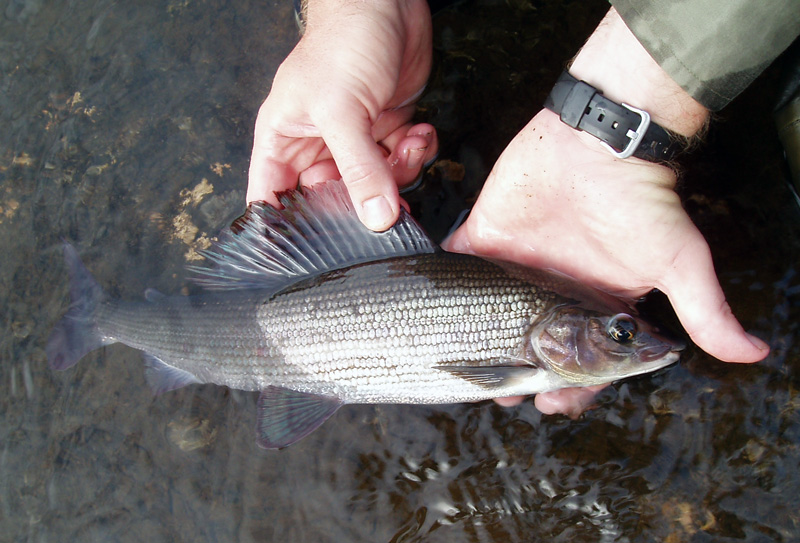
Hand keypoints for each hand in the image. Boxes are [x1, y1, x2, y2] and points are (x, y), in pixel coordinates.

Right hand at [247, 0, 437, 230]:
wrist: (387, 2)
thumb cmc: (343, 42)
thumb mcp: (341, 111)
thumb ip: (358, 169)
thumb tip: (375, 218)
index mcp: (283, 141)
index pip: (272, 199)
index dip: (285, 229)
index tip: (311, 254)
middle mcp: (316, 145)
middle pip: (333, 200)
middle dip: (362, 204)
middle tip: (387, 201)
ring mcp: (353, 139)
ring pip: (373, 185)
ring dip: (399, 174)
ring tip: (409, 145)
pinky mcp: (385, 129)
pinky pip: (400, 162)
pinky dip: (416, 154)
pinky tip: (420, 132)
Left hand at [444, 109, 769, 413]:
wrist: (600, 139)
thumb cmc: (641, 200)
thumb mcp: (678, 261)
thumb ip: (705, 311)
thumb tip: (753, 353)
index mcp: (591, 311)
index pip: (579, 366)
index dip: (567, 390)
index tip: (551, 404)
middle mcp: (549, 297)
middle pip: (526, 351)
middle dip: (514, 377)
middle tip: (501, 393)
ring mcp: (513, 269)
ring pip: (484, 322)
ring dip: (473, 349)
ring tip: (461, 374)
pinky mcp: (484, 237)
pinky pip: (455, 269)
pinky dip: (439, 287)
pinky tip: (426, 313)